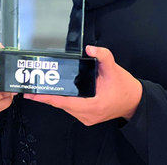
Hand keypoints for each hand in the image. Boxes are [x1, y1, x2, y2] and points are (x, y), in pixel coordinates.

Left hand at [23, 45, 142, 125]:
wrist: (134, 101)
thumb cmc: (124, 88)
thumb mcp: (114, 69)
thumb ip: (103, 56)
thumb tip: (90, 49)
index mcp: (92, 105)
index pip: (64, 102)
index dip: (47, 98)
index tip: (33, 95)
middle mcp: (87, 115)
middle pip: (62, 105)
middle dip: (47, 97)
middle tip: (32, 89)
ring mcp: (87, 118)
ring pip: (66, 108)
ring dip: (56, 99)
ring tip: (42, 89)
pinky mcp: (88, 117)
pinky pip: (72, 109)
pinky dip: (65, 101)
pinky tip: (59, 93)